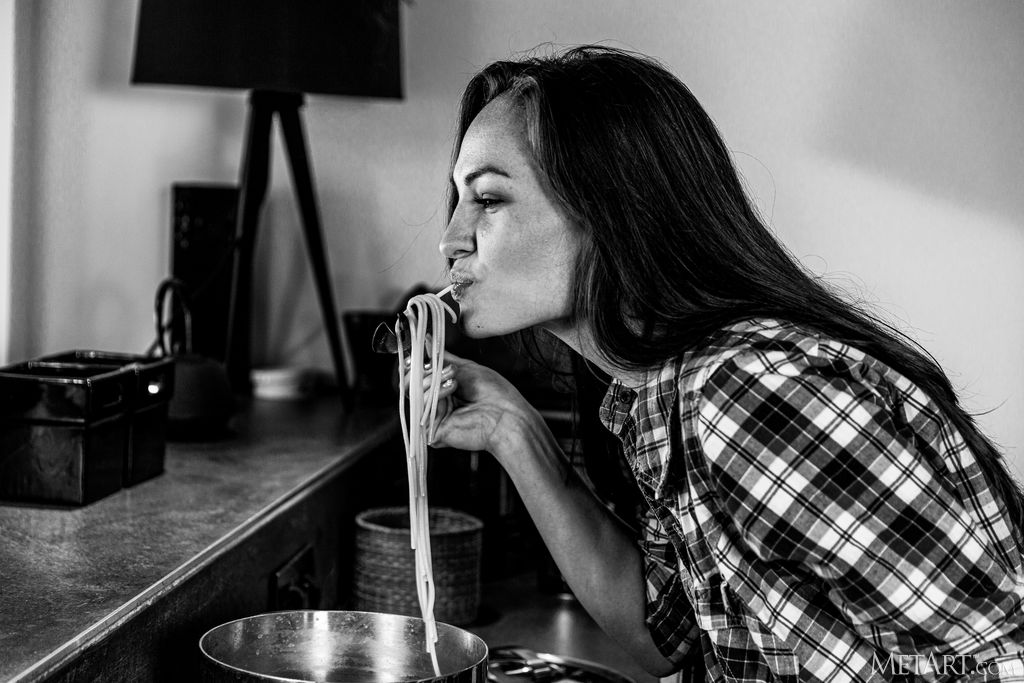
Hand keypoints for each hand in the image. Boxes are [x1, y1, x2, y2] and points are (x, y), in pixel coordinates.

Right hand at [408, 352, 535, 454]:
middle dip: (423, 370)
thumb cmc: (494, 393)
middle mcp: (436, 403)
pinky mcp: (432, 430)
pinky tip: (451, 388)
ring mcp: (433, 417)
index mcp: (442, 388)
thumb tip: (426, 341)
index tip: (418, 351)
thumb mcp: (465, 367)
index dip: (415, 363)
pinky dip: (435, 393)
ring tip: (453, 377)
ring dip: (432, 379)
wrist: (507, 415)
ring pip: (414, 393)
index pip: (417, 375)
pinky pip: (422, 407)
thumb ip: (442, 357)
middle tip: (445, 367)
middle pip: (411, 383)